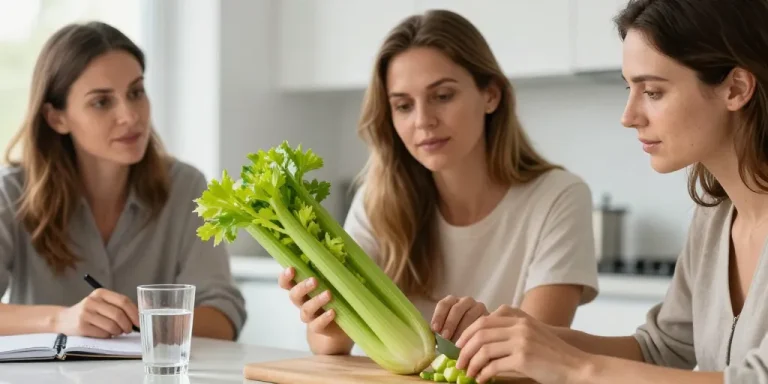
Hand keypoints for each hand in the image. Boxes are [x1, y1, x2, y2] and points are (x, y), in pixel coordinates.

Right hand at [54, 288, 139, 337]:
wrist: (63, 319)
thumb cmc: (88, 312)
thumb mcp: (101, 303)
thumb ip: (117, 306)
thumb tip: (138, 316)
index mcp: (101, 293)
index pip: (123, 301)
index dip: (134, 313)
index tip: (139, 322)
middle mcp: (93, 301)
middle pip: (119, 314)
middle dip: (127, 325)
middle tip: (128, 330)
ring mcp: (86, 313)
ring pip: (112, 326)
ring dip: (118, 332)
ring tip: (115, 332)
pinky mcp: (81, 326)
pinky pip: (103, 333)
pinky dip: (108, 336)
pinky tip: (105, 334)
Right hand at [278, 267, 343, 337]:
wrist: (341, 325)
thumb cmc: (338, 295)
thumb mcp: (335, 279)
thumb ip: (334, 266)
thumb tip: (340, 247)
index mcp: (303, 289)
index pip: (287, 283)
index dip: (285, 277)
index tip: (291, 269)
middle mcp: (303, 302)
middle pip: (294, 295)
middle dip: (302, 287)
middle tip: (314, 280)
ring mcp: (310, 316)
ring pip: (306, 310)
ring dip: (316, 301)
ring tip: (329, 294)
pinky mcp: (319, 328)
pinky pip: (316, 325)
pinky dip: (323, 318)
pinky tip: (332, 312)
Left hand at [431, 295, 487, 341]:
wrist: (479, 335)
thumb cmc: (457, 334)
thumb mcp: (446, 330)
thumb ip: (439, 331)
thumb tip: (431, 339)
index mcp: (452, 301)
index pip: (443, 304)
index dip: (438, 316)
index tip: (435, 330)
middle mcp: (465, 301)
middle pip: (457, 308)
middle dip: (450, 323)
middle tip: (445, 338)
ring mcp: (478, 306)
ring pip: (469, 315)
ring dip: (461, 329)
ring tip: (456, 343)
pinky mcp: (489, 315)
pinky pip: (481, 322)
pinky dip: (474, 332)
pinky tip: (469, 342)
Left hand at [455, 305, 589, 383]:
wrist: (576, 366)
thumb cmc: (553, 355)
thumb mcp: (531, 335)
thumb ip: (510, 334)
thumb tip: (481, 345)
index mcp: (519, 320)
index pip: (484, 321)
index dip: (467, 333)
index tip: (459, 346)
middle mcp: (519, 328)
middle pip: (480, 334)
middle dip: (465, 349)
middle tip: (459, 362)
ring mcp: (521, 342)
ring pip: (484, 350)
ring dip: (472, 363)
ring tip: (469, 373)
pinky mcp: (523, 359)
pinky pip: (494, 365)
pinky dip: (483, 373)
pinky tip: (482, 379)